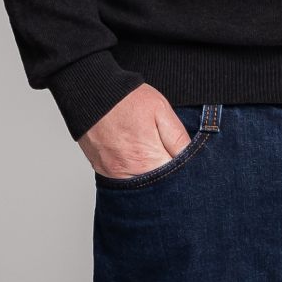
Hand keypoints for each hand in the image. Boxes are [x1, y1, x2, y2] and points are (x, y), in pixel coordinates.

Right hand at [77, 83, 191, 178]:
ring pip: (142, 187)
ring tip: (153, 157)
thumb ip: (178, 137)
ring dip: (152, 177)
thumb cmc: (126, 99)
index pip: (177, 178)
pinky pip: (125, 182)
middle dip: (170, 177)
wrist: (90, 94)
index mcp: (148, 158)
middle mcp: (130, 172)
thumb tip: (192, 157)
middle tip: (170, 157)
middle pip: (159, 187)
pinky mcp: (103, 172)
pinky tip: (138, 160)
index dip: (187, 170)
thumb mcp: (160, 110)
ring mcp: (114, 174)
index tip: (188, 161)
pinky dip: (135, 175)